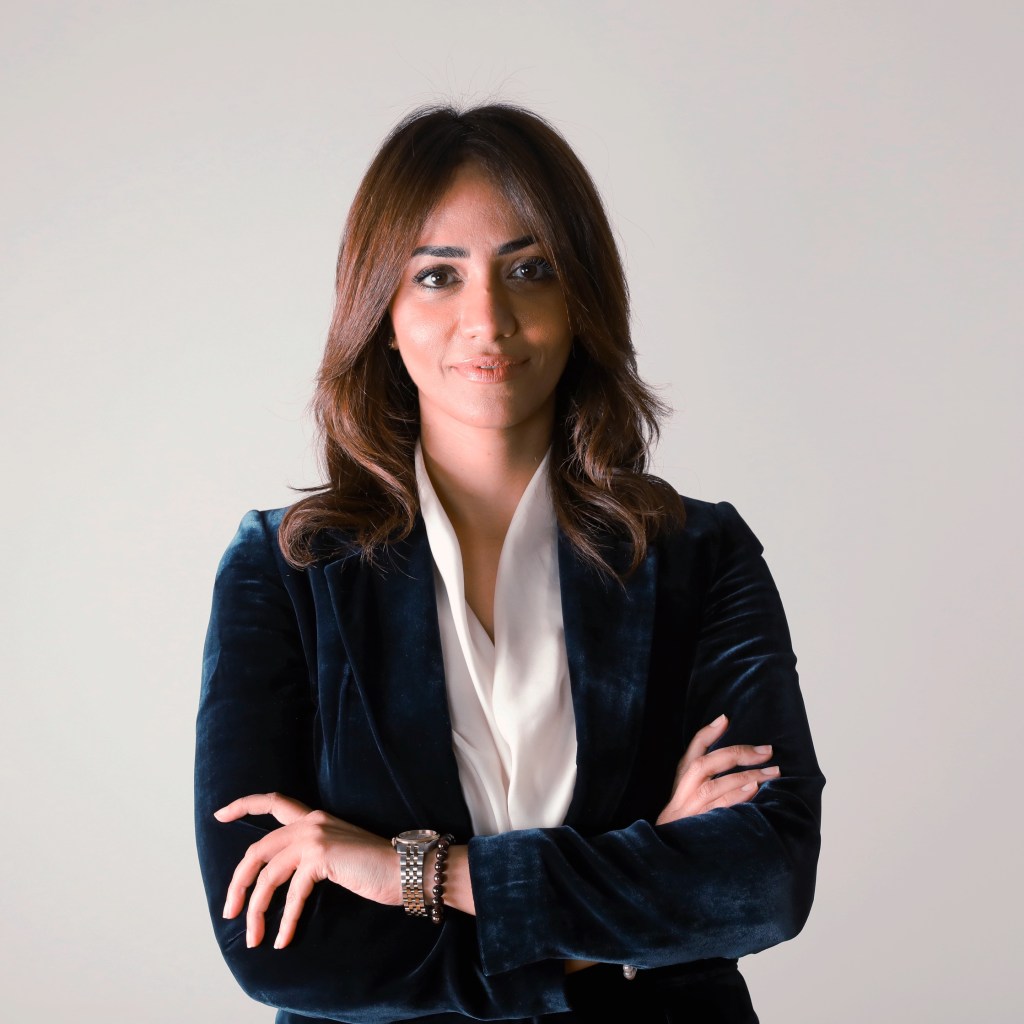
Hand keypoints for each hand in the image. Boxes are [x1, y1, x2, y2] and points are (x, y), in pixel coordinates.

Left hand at [214, 793, 396, 949]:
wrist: (406, 868)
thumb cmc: (376, 869)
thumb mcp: (338, 855)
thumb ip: (311, 857)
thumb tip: (280, 881)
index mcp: (315, 818)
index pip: (274, 802)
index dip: (243, 805)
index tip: (219, 815)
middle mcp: (311, 822)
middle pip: (257, 851)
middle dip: (238, 884)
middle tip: (229, 911)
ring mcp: (315, 837)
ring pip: (268, 875)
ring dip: (256, 911)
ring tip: (254, 937)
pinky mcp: (322, 856)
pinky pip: (291, 894)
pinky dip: (284, 920)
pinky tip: (282, 939)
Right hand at [655, 714, 778, 824]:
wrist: (666, 856)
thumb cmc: (686, 824)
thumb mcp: (690, 797)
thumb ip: (708, 777)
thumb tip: (735, 754)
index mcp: (681, 782)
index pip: (692, 751)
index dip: (707, 733)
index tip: (726, 719)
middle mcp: (682, 793)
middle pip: (704, 764)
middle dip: (737, 754)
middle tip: (766, 750)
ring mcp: (689, 811)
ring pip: (715, 787)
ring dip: (745, 776)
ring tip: (772, 772)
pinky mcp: (697, 828)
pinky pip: (719, 810)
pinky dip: (736, 798)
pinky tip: (754, 791)